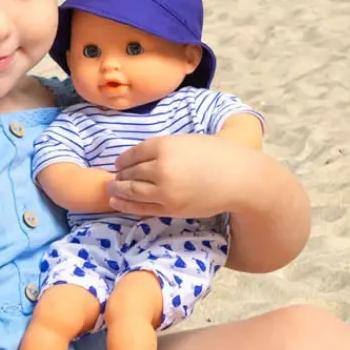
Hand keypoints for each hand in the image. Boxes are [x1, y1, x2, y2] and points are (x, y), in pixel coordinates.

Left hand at [106, 134, 257, 218]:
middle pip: (130, 172)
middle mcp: (161, 168)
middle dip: (119, 175)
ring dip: (118, 190)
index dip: (123, 159)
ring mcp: (165, 190)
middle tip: (113, 177)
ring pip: (132, 191)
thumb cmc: (217, 155)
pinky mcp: (171, 208)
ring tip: (111, 190)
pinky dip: (126, 206)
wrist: (239, 179)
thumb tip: (140, 158)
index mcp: (165, 145)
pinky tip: (117, 203)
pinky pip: (142, 208)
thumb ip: (164, 148)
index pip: (133, 153)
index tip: (119, 163)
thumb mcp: (187, 141)